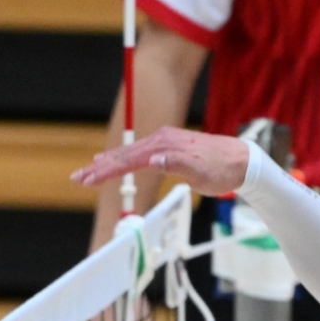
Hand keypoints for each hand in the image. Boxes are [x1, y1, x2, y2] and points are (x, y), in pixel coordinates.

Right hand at [73, 127, 251, 197]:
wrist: (241, 160)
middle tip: (77, 178)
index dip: (107, 171)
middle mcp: (162, 140)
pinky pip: (138, 152)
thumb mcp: (202, 174)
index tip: (89, 179)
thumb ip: (178, 166)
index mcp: (166, 147)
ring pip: (129, 153)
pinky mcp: (168, 146)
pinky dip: (121, 158)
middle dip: (99, 167)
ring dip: (107, 163)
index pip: (129, 160)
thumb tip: (154, 160)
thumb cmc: (223, 170)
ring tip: (87, 171)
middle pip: (124, 155)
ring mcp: (164, 142)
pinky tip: (111, 159)